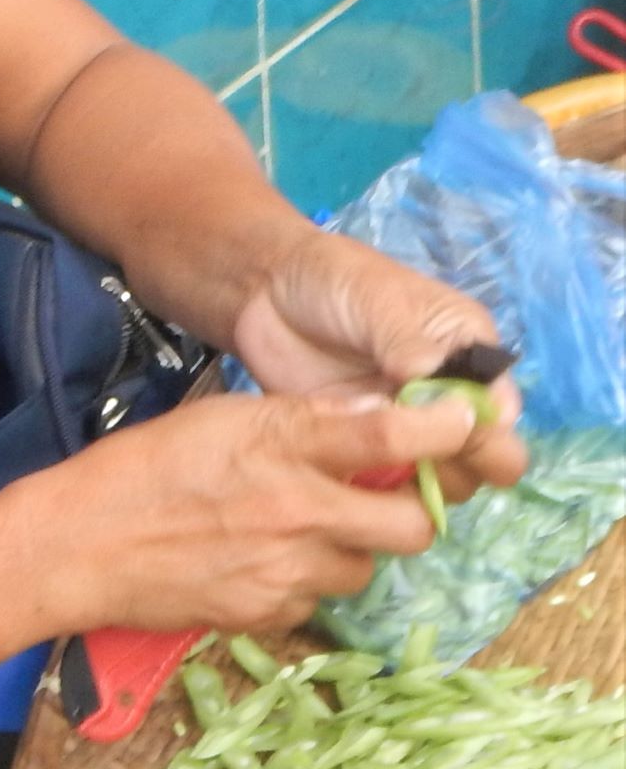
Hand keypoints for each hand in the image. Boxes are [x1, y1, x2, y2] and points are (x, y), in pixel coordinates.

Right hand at [40, 387, 493, 637]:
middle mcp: (298, 509)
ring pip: (365, 570)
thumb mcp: (218, 418)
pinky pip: (316, 603)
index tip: (466, 425)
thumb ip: (298, 420)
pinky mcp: (268, 616)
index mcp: (281, 445)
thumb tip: (369, 413)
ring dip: (349, 551)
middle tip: (380, 501)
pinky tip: (258, 563)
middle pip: (410, 526)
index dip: (441, 428)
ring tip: (299, 532)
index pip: (387, 432)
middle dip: (408, 515)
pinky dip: (303, 585)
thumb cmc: (140, 469)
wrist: (78, 548)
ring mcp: (287, 571)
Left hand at [229, 226, 527, 504]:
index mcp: (470, 354)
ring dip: (421, 482)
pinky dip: (380, 488)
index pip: (501, 412)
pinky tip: (353, 479)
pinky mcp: (367, 446)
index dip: (485, 432)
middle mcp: (450, 397)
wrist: (269, 290)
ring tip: (377, 460)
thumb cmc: (337, 279)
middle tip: (414, 453)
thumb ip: (409, 344)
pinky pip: (390, 483)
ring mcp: (409, 426)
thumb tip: (439, 388)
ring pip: (443, 479)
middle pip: (485, 456)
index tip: (447, 433)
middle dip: (462, 465)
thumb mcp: (379, 300)